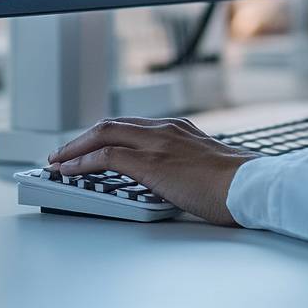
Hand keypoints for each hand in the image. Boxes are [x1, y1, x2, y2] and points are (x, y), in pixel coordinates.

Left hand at [48, 116, 257, 225]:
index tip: (89, 145)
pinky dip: (82, 162)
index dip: (105, 134)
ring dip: (75, 148)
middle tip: (63, 152)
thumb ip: (188, 162)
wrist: (249, 184)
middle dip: (83, 138)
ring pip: (105, 134)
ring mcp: (159, 143)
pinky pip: (107, 156)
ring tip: (58, 161)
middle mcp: (166, 129)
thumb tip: (180, 176)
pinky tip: (70, 171)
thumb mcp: (207, 163)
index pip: (132, 124)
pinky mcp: (152, 162)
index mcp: (180, 128)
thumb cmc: (236, 181)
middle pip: (113, 124)